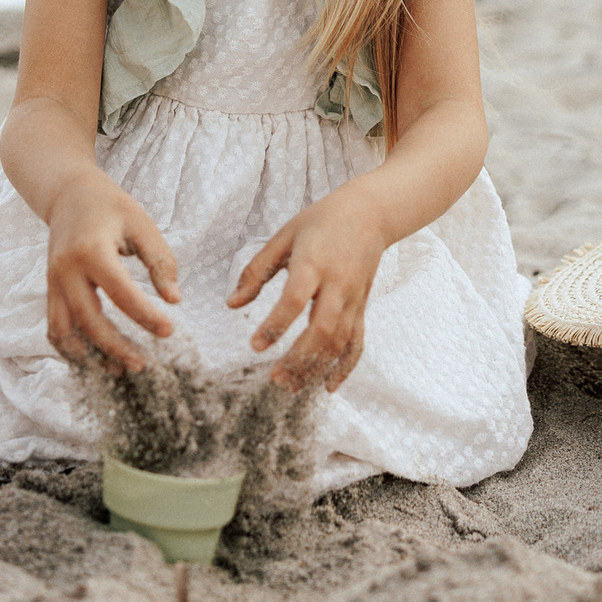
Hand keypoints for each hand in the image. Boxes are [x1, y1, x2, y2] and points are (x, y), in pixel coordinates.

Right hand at [44, 173, 180, 370]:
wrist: (68, 194)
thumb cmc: (111, 207)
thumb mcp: (142, 224)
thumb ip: (160, 261)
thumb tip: (174, 299)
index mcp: (92, 250)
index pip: (120, 293)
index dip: (145, 316)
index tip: (169, 332)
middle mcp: (66, 270)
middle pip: (88, 320)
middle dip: (116, 347)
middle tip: (143, 365)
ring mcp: (53, 282)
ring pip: (64, 332)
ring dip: (88, 356)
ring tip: (117, 371)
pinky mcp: (50, 290)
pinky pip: (54, 328)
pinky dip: (70, 349)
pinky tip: (94, 359)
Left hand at [228, 190, 386, 391]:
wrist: (370, 213)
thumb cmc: (321, 222)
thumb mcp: (283, 236)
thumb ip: (256, 271)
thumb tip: (231, 304)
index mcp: (314, 263)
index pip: (295, 300)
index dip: (275, 325)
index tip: (255, 345)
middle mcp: (337, 284)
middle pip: (321, 329)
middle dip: (298, 358)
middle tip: (274, 378)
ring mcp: (354, 299)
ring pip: (339, 342)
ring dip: (316, 368)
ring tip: (291, 387)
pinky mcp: (362, 307)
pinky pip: (357, 343)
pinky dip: (345, 367)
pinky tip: (329, 386)